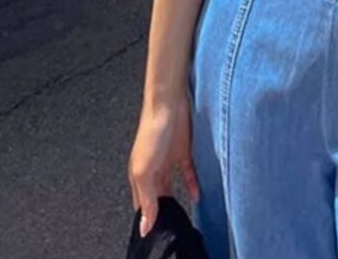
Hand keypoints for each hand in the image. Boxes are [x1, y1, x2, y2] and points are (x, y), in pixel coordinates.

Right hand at [128, 88, 200, 237]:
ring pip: (172, 187)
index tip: (156, 234)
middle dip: (163, 212)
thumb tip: (144, 226)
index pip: (141, 205)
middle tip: (172, 227)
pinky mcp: (184, 152)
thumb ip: (147, 198)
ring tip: (184, 216)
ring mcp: (168, 160)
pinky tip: (198, 195)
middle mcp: (153, 169)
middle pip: (157, 197)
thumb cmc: (152, 130)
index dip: (147, 220)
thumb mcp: (145, 170)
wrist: (169, 103)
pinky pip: (188, 174)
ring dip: (177, 200)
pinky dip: (193, 185)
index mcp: (139, 175)